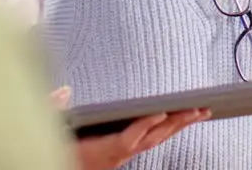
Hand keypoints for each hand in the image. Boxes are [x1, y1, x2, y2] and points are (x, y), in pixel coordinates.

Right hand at [51, 87, 209, 169]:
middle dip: (176, 124)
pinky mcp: (121, 157)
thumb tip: (64, 90)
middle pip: (151, 140)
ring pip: (154, 142)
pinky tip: (177, 122)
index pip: (127, 140)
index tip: (161, 112)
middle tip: (199, 109)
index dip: (144, 126)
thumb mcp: (51, 131)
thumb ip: (54, 111)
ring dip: (177, 127)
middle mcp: (115, 157)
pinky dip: (166, 130)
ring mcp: (121, 158)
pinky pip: (150, 142)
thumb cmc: (56, 152)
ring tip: (200, 112)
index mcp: (99, 152)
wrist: (60, 167)